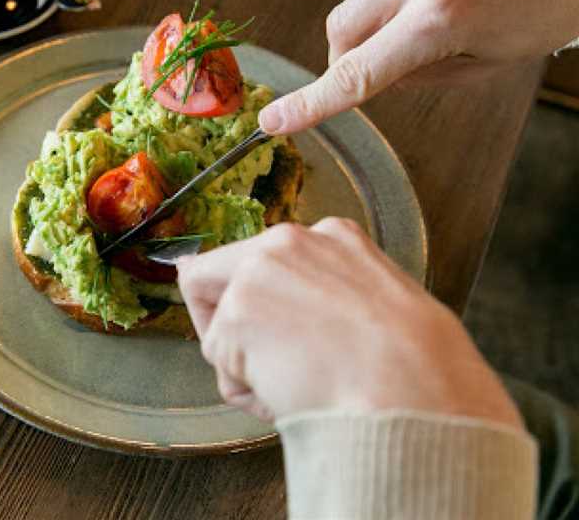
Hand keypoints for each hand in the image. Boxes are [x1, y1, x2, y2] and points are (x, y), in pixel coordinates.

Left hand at [177, 219, 522, 427]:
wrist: (414, 397)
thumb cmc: (418, 370)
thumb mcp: (384, 305)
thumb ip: (332, 293)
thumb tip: (294, 311)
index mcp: (333, 237)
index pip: (268, 263)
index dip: (270, 309)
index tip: (287, 335)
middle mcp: (287, 241)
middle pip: (216, 277)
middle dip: (232, 326)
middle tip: (280, 362)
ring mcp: (255, 274)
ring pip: (220, 332)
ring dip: (251, 369)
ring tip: (305, 385)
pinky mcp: (234, 317)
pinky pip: (225, 372)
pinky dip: (252, 395)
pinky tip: (295, 396)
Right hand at [259, 0, 578, 133]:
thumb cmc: (554, 5)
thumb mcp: (489, 63)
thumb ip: (418, 76)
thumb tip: (372, 75)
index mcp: (441, 17)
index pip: (357, 73)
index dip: (311, 103)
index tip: (274, 121)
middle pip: (340, 31)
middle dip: (350, 57)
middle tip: (390, 64)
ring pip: (358, 0)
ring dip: (377, 21)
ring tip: (435, 15)